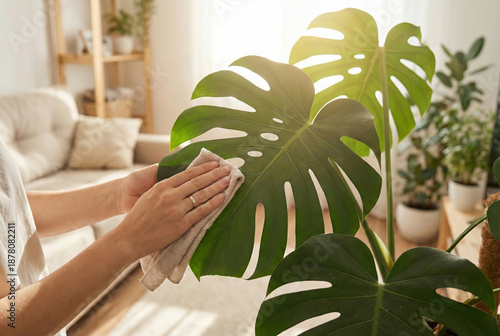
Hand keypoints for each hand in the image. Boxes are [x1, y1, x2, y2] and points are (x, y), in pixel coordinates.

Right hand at [112, 161, 230, 259]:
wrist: (129, 238)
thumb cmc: (138, 217)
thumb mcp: (149, 195)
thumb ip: (165, 187)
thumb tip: (183, 179)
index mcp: (162, 186)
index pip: (188, 174)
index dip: (203, 168)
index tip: (215, 163)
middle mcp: (170, 196)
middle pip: (198, 182)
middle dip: (214, 174)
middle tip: (227, 169)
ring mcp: (176, 210)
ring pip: (202, 195)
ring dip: (217, 186)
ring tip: (228, 180)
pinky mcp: (181, 224)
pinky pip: (201, 212)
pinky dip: (213, 204)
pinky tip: (222, 197)